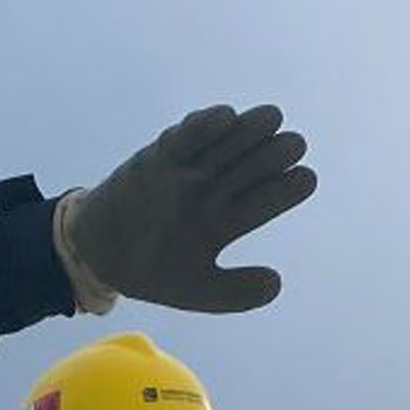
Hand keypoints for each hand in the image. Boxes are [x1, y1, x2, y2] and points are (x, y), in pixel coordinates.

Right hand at [55, 103, 317, 312]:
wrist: (102, 257)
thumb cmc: (154, 271)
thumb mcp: (198, 291)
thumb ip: (236, 292)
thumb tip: (276, 284)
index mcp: (226, 220)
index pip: (263, 201)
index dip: (285, 190)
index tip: (306, 179)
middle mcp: (212, 191)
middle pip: (249, 167)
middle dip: (272, 155)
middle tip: (295, 144)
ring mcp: (187, 172)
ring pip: (223, 147)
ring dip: (246, 133)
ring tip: (271, 118)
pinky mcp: (159, 158)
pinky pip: (183, 140)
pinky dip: (202, 128)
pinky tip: (225, 117)